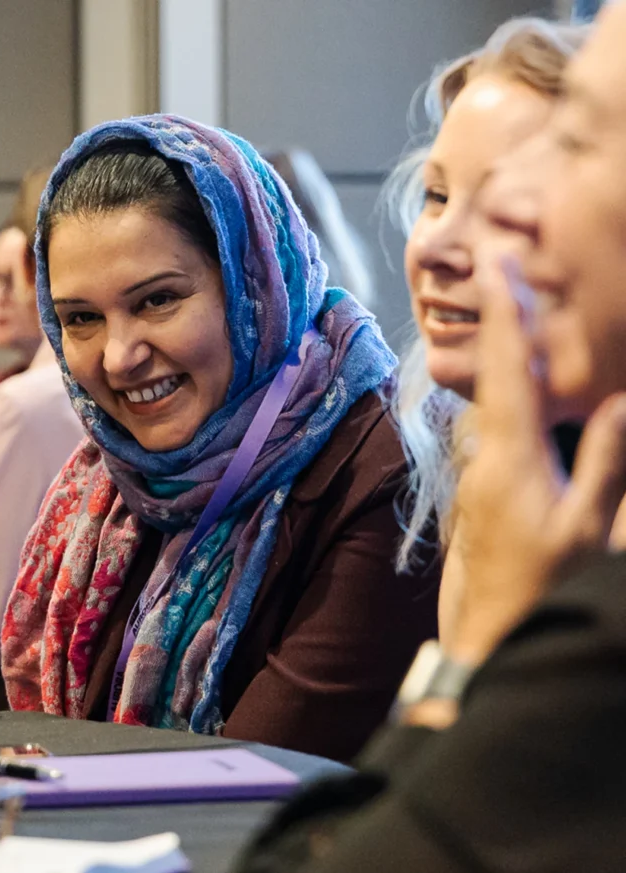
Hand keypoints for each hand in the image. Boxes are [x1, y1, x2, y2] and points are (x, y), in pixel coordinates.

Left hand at [448, 257, 625, 665]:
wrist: (483, 631)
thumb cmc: (538, 587)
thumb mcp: (585, 529)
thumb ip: (605, 463)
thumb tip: (624, 402)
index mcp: (509, 454)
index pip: (506, 369)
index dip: (505, 314)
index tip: (500, 267)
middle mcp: (484, 452)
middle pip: (492, 372)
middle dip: (502, 318)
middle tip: (506, 266)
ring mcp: (477, 468)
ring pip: (491, 396)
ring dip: (506, 352)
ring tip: (520, 307)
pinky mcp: (479, 484)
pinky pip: (494, 422)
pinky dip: (508, 389)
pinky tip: (523, 379)